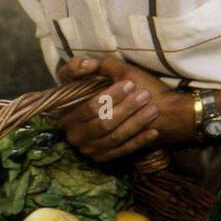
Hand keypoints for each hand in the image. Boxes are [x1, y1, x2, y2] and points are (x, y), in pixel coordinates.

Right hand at [54, 55, 189, 161]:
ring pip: (112, 137)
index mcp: (67, 111)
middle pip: (101, 123)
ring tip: (152, 110)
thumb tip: (89, 64)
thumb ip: (100, 64)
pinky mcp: (102, 156)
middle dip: (125, 109)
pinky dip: (138, 141)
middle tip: (145, 96)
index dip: (109, 96)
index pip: (88, 107)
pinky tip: (153, 131)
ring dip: (135, 124)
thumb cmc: (120, 87)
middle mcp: (73, 132)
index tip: (129, 84)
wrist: (143, 112)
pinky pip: (120, 150)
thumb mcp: (109, 72)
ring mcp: (87, 147)